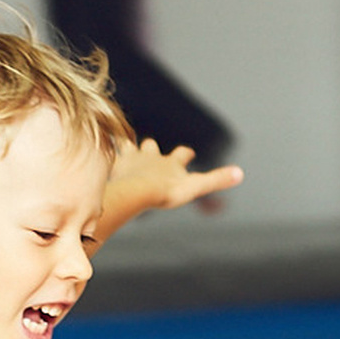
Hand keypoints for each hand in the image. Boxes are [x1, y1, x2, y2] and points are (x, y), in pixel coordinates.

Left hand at [107, 138, 243, 218]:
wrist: (137, 191)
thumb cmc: (165, 191)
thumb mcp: (195, 187)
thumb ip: (216, 180)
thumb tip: (241, 173)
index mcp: (170, 163)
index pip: (181, 155)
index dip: (185, 155)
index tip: (188, 154)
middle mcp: (151, 156)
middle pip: (152, 148)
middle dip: (152, 149)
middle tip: (150, 148)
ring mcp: (131, 159)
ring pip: (128, 147)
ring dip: (127, 148)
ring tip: (123, 147)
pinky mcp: (114, 164)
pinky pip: (107, 154)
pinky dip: (105, 152)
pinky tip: (98, 150)